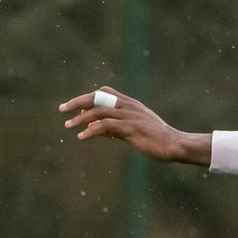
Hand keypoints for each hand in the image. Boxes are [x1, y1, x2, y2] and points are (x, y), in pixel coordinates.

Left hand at [59, 87, 209, 165]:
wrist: (175, 144)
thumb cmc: (156, 140)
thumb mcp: (133, 130)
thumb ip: (114, 128)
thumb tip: (95, 130)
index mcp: (130, 104)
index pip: (104, 93)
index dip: (88, 98)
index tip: (75, 108)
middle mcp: (128, 106)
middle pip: (97, 98)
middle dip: (77, 102)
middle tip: (62, 110)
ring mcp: (130, 116)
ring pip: (98, 111)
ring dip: (80, 118)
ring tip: (68, 126)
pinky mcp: (131, 127)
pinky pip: (106, 126)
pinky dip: (91, 130)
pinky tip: (82, 136)